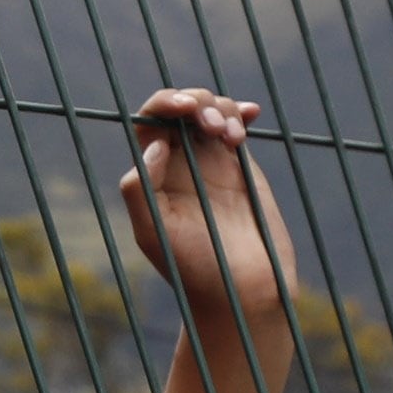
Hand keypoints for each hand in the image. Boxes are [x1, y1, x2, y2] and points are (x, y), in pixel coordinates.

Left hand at [115, 87, 295, 332]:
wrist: (241, 290)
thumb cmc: (192, 268)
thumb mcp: (153, 233)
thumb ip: (142, 189)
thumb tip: (155, 145)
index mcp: (152, 173)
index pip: (149, 122)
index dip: (164, 103)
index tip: (184, 108)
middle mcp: (178, 164)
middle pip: (181, 108)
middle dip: (197, 101)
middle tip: (211, 126)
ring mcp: (210, 162)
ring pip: (211, 111)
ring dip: (222, 108)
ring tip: (232, 137)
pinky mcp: (239, 168)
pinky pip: (236, 128)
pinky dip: (241, 112)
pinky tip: (250, 114)